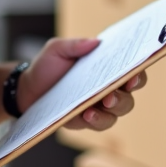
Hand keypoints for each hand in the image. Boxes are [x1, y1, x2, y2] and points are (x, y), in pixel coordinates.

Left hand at [18, 37, 146, 130]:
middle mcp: (108, 89)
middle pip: (128, 97)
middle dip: (123, 98)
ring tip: (95, 109)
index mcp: (107, 69)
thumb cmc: (46, 67)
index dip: (137, 75)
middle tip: (110, 96)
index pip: (131, 72)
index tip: (133, 75)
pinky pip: (98, 124)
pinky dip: (95, 120)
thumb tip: (95, 42)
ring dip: (110, 112)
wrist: (28, 89)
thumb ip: (74, 45)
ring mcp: (99, 107)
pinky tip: (85, 115)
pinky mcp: (87, 121)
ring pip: (117, 113)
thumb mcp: (56, 50)